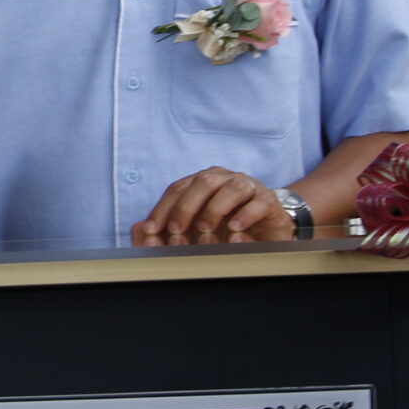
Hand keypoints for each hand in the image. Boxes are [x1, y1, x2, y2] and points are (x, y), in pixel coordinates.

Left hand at [131, 167, 291, 244]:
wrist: (267, 230)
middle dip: (185, 206)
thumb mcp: (195, 229)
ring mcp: (248, 187)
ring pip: (231, 187)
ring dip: (214, 208)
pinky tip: (234, 229)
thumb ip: (170, 227)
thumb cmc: (225, 227)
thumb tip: (139, 229)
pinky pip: (258, 202)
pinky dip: (245, 215)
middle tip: (175, 229)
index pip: (178, 188)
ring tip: (204, 228)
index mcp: (203, 181)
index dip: (163, 208)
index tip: (152, 229)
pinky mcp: (268, 201)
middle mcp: (224, 179)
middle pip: (203, 182)